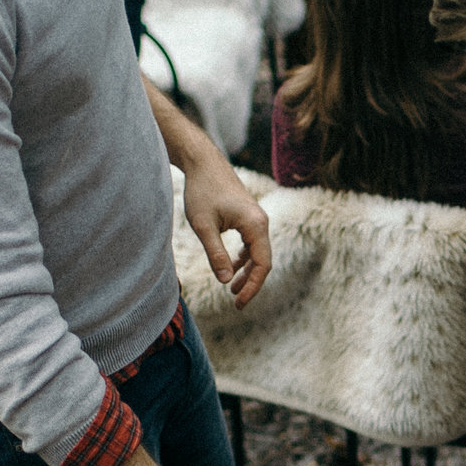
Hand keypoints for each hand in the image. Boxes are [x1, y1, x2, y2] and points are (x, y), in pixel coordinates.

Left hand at [152, 79, 270, 305]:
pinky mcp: (248, 216)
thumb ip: (216, 255)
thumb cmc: (202, 191)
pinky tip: (232, 268)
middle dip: (251, 283)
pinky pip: (252, 243)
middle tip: (235, 303)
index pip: (262, 265)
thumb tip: (225, 282)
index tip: (237, 303)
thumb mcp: (204, 226)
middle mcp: (261, 222)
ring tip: (232, 289)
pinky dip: (244, 258)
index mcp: (255, 226)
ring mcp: (256, 218)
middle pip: (263, 261)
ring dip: (247, 272)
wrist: (203, 162)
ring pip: (258, 252)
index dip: (252, 287)